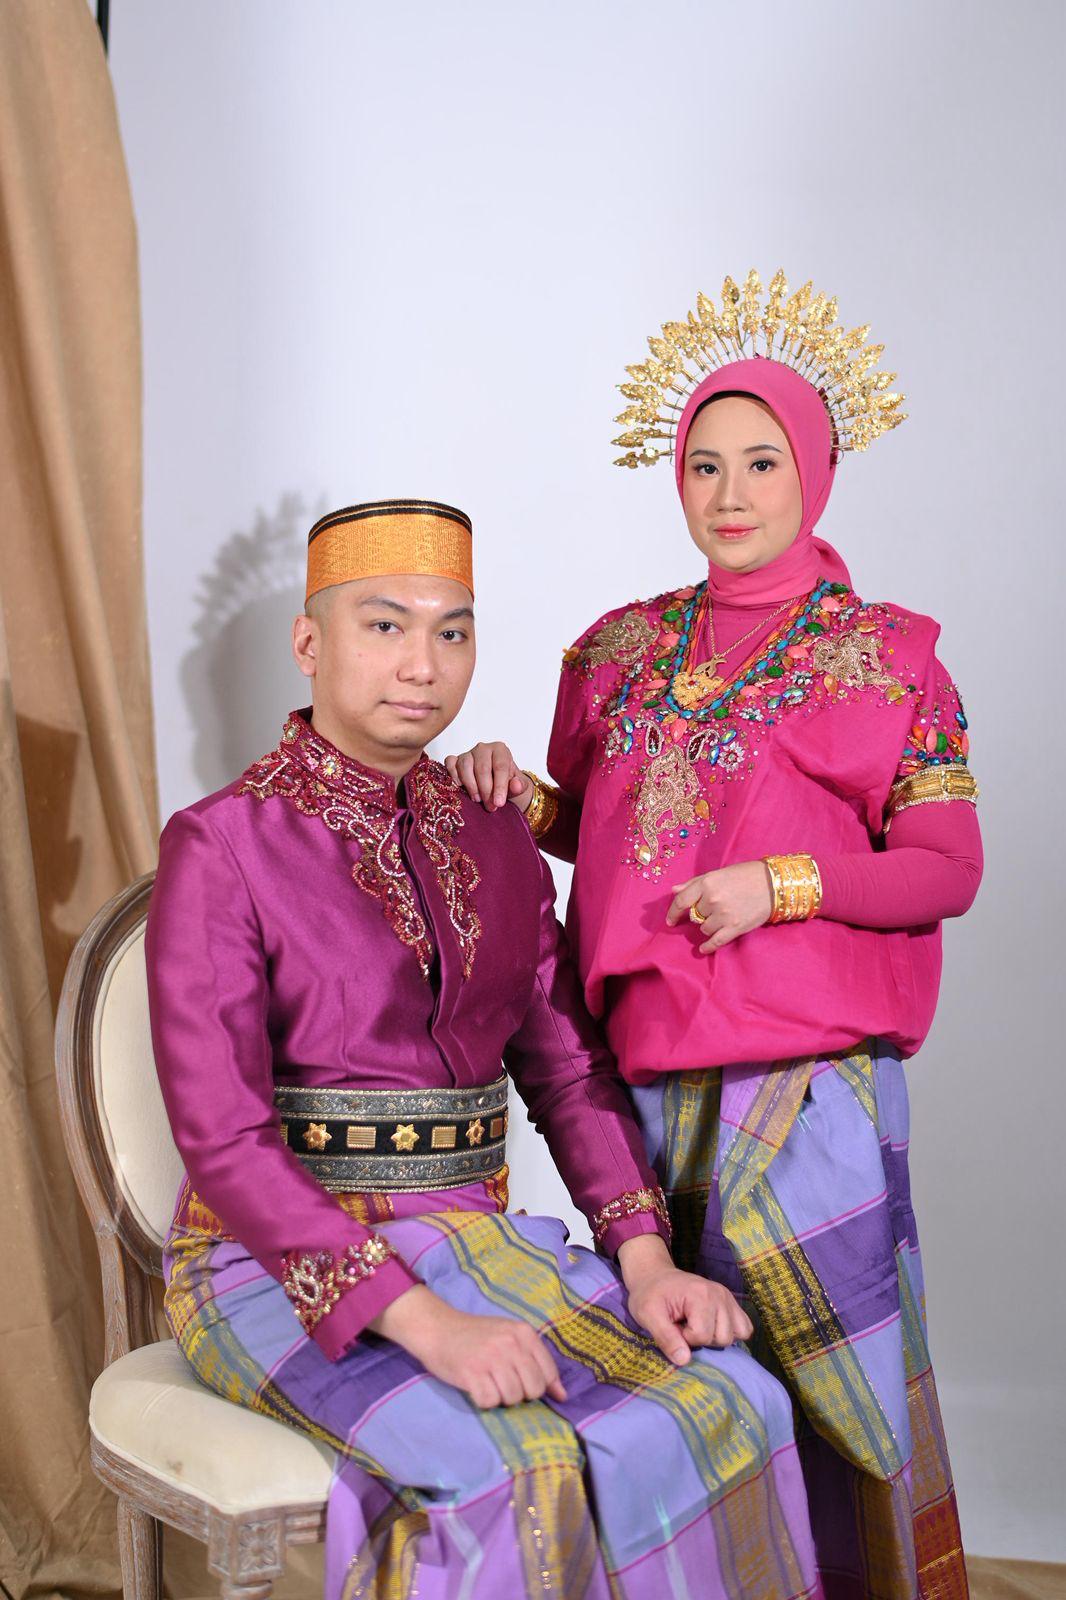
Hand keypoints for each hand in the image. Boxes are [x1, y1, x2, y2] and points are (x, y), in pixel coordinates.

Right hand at [373, 1286, 566, 1407]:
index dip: (541, 1386)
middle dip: (521, 1394)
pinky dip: (484, 1401)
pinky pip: (490, 1402)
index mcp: (523, 1332)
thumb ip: (536, 1362)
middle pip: (533, 1389)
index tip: (525, 1385)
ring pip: (513, 1398)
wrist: (438, 1329)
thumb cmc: (477, 1336)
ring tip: (489, 1384)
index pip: (548, 1372)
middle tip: (503, 1384)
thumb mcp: (510, 1338)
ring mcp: (491, 1358)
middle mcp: (510, 1343)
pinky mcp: (472, 1373)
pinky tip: (477, 1387)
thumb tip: (562, 1395)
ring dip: (502, 1398)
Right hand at [444, 742, 532, 812]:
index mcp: (500, 750)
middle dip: (486, 790)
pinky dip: (453, 775)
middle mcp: (483, 748)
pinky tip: (460, 787)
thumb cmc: (506, 782)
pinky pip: (450, 764)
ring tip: (477, 799)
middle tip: (490, 806)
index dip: (499, 786)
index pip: (500, 767)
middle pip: (482, 769)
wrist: (495, 782)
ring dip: (471, 786)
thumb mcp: (517, 786)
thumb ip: (519, 786)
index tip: (499, 803)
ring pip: (465, 767)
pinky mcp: (455, 759)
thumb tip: (516, 785)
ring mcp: (467, 753)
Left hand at [616, 1243, 752, 1361]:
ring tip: (698, 1326)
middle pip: (723, 1338)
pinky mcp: (731, 1302)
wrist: (654, 1276)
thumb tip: (684, 1361)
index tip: (674, 1326)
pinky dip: (731, 1334)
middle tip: (685, 1326)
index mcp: (700, 1294)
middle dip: (702, 1340)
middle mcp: (720, 1294)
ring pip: (737, 1335)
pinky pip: (744, 1328)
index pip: (703, 1336)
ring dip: (717, 1338)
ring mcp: (727, 1297)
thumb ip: (665, 1338)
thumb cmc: (649, 1294)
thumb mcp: (648, 1315)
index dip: (685, 1339)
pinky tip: (712, 1328)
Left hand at [666, 861, 773, 953]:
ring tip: (721, 918)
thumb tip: (674, 890)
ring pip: (704, 928)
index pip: (681, 901)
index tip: (670, 921)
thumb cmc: (745, 875)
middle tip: (712, 909)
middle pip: (694, 916)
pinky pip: (715, 942)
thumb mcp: (718, 874)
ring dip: (708, 925)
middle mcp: (712, 899)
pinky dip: (708, 947)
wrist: (773, 885)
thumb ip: (695, 883)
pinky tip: (703, 948)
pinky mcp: (735, 928)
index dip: (673, 912)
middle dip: (700, 914)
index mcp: (707, 883)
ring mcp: (723, 915)